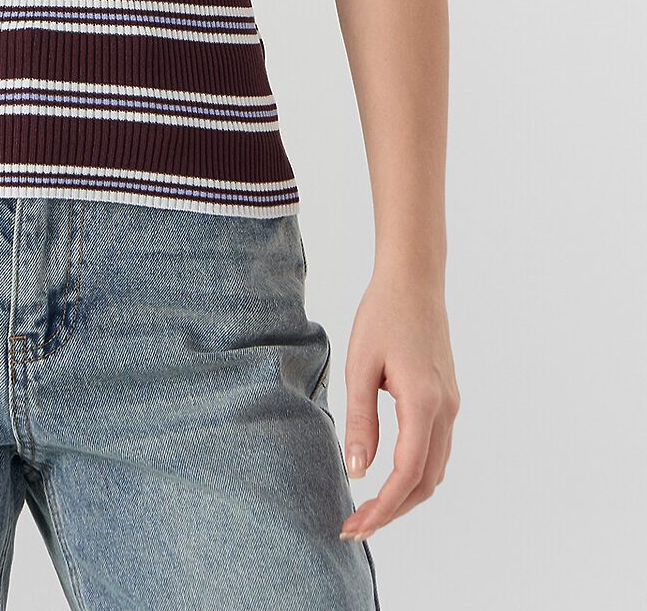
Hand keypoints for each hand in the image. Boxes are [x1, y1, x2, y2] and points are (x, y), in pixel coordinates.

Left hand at [336, 267, 459, 542]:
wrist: (414, 281)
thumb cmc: (383, 315)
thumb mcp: (360, 365)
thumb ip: (360, 420)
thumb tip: (358, 473)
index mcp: (424, 402)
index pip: (407, 473)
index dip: (384, 507)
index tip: (356, 525)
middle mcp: (446, 410)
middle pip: (426, 481)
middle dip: (393, 510)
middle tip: (355, 525)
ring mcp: (451, 405)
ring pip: (434, 470)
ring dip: (405, 495)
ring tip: (368, 508)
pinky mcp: (447, 399)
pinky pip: (436, 450)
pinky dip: (414, 474)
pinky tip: (387, 476)